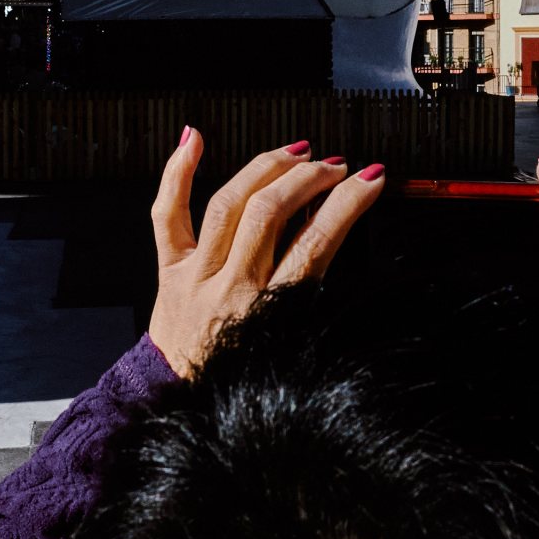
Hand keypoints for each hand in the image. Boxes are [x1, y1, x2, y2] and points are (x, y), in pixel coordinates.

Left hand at [148, 131, 385, 376]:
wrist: (180, 399)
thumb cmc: (238, 373)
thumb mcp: (291, 339)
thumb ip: (308, 289)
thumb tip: (332, 229)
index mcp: (268, 313)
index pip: (315, 244)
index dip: (347, 205)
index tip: (371, 179)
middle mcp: (230, 288)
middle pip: (270, 214)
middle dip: (308, 179)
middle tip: (334, 166)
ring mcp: (196, 274)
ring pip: (228, 204)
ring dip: (267, 169)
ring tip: (297, 153)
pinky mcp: (169, 269)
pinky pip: (167, 214)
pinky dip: (177, 172)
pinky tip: (195, 139)